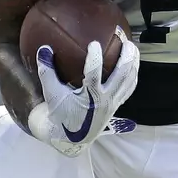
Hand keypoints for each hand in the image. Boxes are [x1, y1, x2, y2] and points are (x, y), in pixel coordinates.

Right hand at [29, 32, 139, 156]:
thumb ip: (47, 71)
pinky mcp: (117, 104)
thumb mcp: (51, 94)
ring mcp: (114, 102)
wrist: (72, 137)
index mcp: (90, 97)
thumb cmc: (61, 114)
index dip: (95, 57)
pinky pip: (129, 87)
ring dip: (133, 62)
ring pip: (129, 79)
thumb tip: (44, 48)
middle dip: (126, 56)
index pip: (94, 73)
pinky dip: (132, 74)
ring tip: (132, 46)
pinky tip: (132, 63)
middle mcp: (106, 99)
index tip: (94, 43)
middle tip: (124, 40)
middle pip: (122, 74)